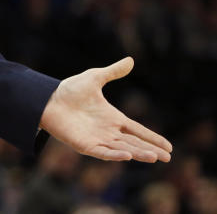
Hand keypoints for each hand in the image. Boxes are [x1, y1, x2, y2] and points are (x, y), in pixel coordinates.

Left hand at [40, 57, 171, 161]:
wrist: (47, 99)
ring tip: (154, 157)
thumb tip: (130, 60)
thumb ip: (113, 72)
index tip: (169, 148)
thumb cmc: (69, 90)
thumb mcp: (94, 78)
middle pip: (134, 143)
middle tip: (167, 158)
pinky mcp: (85, 145)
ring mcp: (97, 139)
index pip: (137, 130)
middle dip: (150, 150)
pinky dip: (115, 155)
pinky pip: (103, 152)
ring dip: (137, 153)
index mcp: (113, 118)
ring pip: (122, 149)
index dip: (152, 138)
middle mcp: (108, 131)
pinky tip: (127, 156)